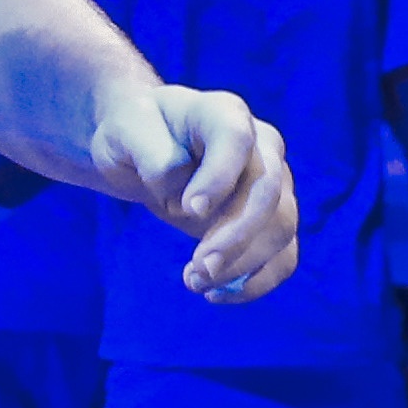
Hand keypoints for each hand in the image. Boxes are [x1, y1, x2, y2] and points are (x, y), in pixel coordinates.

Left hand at [113, 84, 298, 301]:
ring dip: (244, 264)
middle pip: (267, 192)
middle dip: (236, 236)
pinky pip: (283, 255)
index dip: (218, 177)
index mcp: (222, 112)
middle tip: (199, 269)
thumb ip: (151, 153)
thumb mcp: (124, 130)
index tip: (187, 210)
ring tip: (195, 282)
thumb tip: (181, 195)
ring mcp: (274, 183)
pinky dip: (257, 281)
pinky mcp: (272, 219)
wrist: (146, 146)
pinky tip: (217, 295)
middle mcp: (261, 144)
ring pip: (281, 228)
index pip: (235, 139)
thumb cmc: (135, 132)